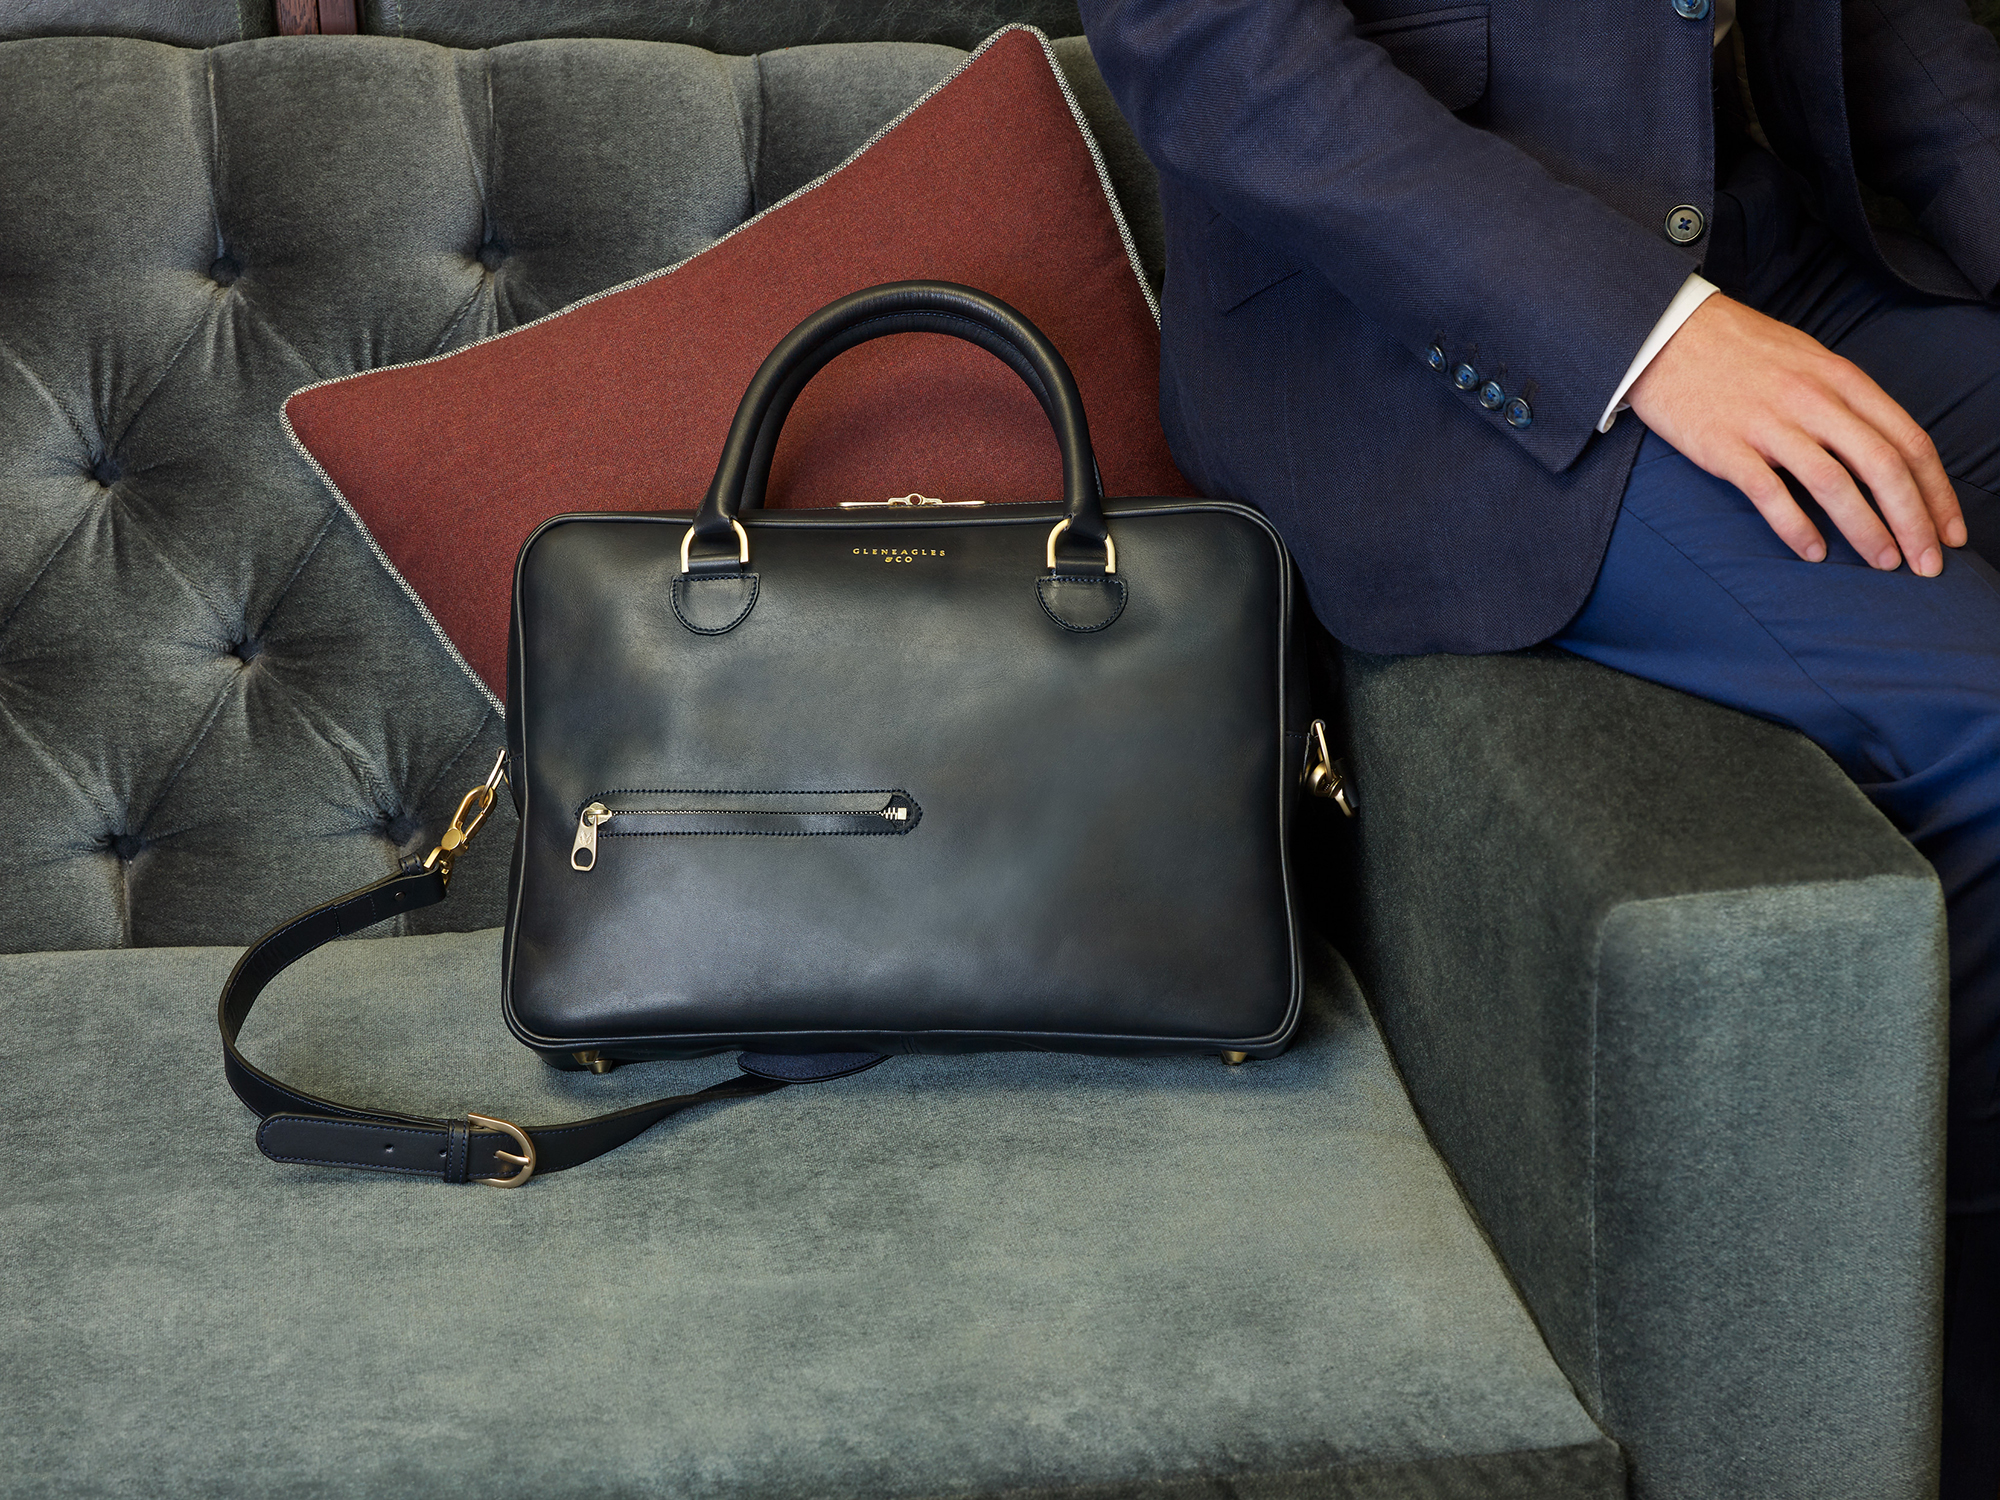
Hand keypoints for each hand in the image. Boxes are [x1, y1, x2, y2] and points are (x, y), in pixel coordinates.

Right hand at [1625, 294, 1964, 575]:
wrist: (1667, 335)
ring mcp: (1769, 424)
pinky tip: (1813, 553)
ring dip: (1866, 530)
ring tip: (1883, 564)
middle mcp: (1813, 400)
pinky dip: (1796, 527)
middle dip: (1913, 521)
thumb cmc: (1739, 350)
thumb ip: (1845, 401)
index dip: (1937, 492)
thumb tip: (1881, 448)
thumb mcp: (1808, 360)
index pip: (1908, 441)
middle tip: (1927, 565)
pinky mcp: (1726, 447)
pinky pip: (1770, 494)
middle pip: (1882, 467)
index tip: (1950, 531)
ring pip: (1834, 484)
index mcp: (1841, 379)